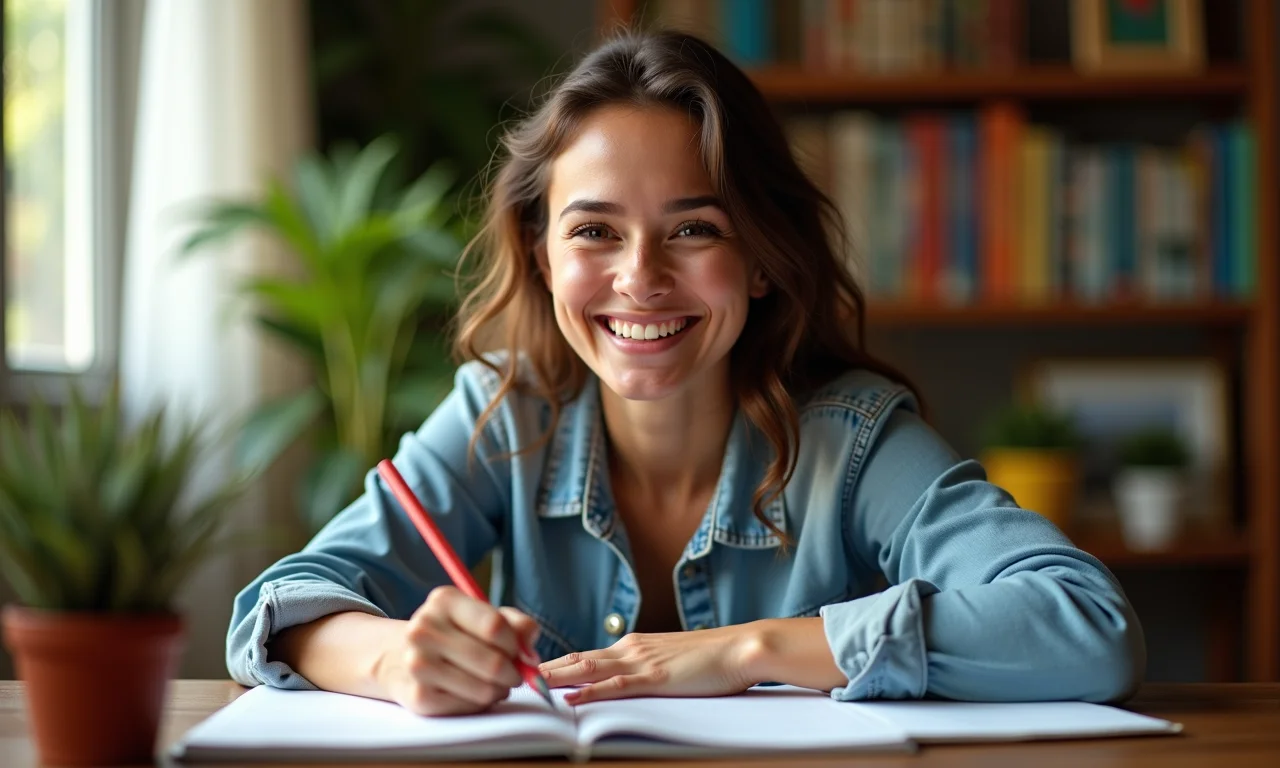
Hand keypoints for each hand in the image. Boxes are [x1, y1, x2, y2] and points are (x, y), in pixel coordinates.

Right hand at [376, 586, 540, 715]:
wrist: (402, 656)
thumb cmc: (456, 634)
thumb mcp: (484, 616)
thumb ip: (517, 626)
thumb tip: (530, 653)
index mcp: (444, 600)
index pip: (495, 626)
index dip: (516, 645)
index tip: (520, 652)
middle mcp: (424, 629)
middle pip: (493, 662)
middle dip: (514, 673)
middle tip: (515, 675)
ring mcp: (417, 664)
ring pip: (484, 689)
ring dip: (499, 690)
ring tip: (495, 684)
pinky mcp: (418, 697)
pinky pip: (469, 707)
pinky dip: (480, 703)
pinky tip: (473, 693)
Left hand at [538, 625, 761, 704]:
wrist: (741, 648)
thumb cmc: (712, 658)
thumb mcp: (671, 660)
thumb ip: (647, 668)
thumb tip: (625, 681)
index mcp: (635, 645)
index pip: (587, 654)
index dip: (558, 663)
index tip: (532, 670)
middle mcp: (632, 648)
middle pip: (579, 659)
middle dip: (547, 668)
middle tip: (516, 675)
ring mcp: (642, 662)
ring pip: (590, 669)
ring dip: (558, 677)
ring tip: (531, 684)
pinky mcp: (656, 678)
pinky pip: (616, 686)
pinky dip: (590, 692)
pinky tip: (572, 699)